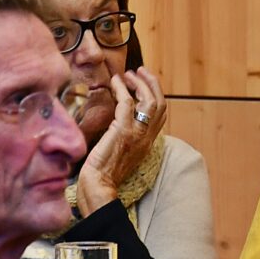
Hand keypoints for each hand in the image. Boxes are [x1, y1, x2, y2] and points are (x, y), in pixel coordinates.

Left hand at [74, 69, 167, 215]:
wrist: (99, 186)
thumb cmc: (104, 175)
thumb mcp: (122, 155)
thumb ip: (126, 139)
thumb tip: (117, 125)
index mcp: (148, 143)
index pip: (160, 115)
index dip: (155, 96)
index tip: (144, 85)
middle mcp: (147, 137)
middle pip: (160, 103)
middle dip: (152, 84)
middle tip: (140, 72)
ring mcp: (137, 133)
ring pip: (149, 100)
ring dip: (140, 83)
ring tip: (129, 74)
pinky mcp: (123, 130)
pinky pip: (127, 102)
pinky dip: (122, 89)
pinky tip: (114, 82)